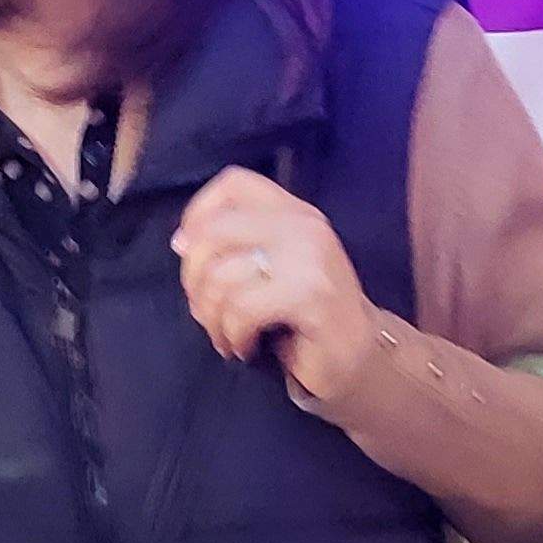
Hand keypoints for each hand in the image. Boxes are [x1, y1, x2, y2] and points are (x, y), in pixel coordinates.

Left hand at [172, 166, 380, 405]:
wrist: (361, 359)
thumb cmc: (304, 317)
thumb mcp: (269, 270)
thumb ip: (232, 247)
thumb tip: (181, 242)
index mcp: (294, 212)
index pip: (233, 183)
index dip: (198, 213)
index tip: (190, 253)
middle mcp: (305, 226)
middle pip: (214, 232)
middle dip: (194, 279)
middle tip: (205, 309)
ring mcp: (311, 259)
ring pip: (222, 277)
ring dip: (211, 317)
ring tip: (225, 335)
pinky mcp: (311, 297)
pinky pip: (242, 309)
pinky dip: (233, 335)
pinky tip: (244, 347)